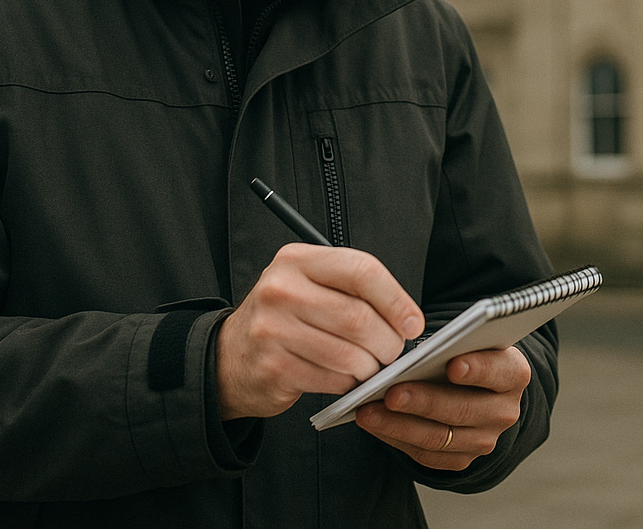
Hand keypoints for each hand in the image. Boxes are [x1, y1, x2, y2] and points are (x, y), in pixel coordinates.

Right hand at [215, 243, 423, 419]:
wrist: (229, 356)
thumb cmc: (285, 316)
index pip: (362, 271)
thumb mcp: (310, 284)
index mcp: (297, 260)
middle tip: (393, 350)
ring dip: (371, 366)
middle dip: (388, 340)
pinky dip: (349, 383)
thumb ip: (352, 289)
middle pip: (359, 317)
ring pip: (349, 353)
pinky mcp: (274, 368)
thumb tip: (407, 317)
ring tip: (371, 365)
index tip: (413, 321)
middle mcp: (282, 289)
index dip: (396, 299)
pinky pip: (332, 379)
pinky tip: (346, 378)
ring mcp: (273, 330)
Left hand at [354, 346, 531, 470]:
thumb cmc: (469, 353)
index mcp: (513, 374)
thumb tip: (415, 354)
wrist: (481, 389)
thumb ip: (455, 344)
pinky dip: (396, 439)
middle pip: (462, 409)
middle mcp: (504, 411)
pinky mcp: (461, 459)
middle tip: (391, 391)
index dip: (477, 369)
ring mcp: (484, 440)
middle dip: (423, 401)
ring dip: (399, 425)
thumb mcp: (472, 341)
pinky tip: (374, 424)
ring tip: (369, 410)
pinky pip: (425, 455)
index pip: (499, 371)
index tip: (452, 364)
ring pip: (438, 437)